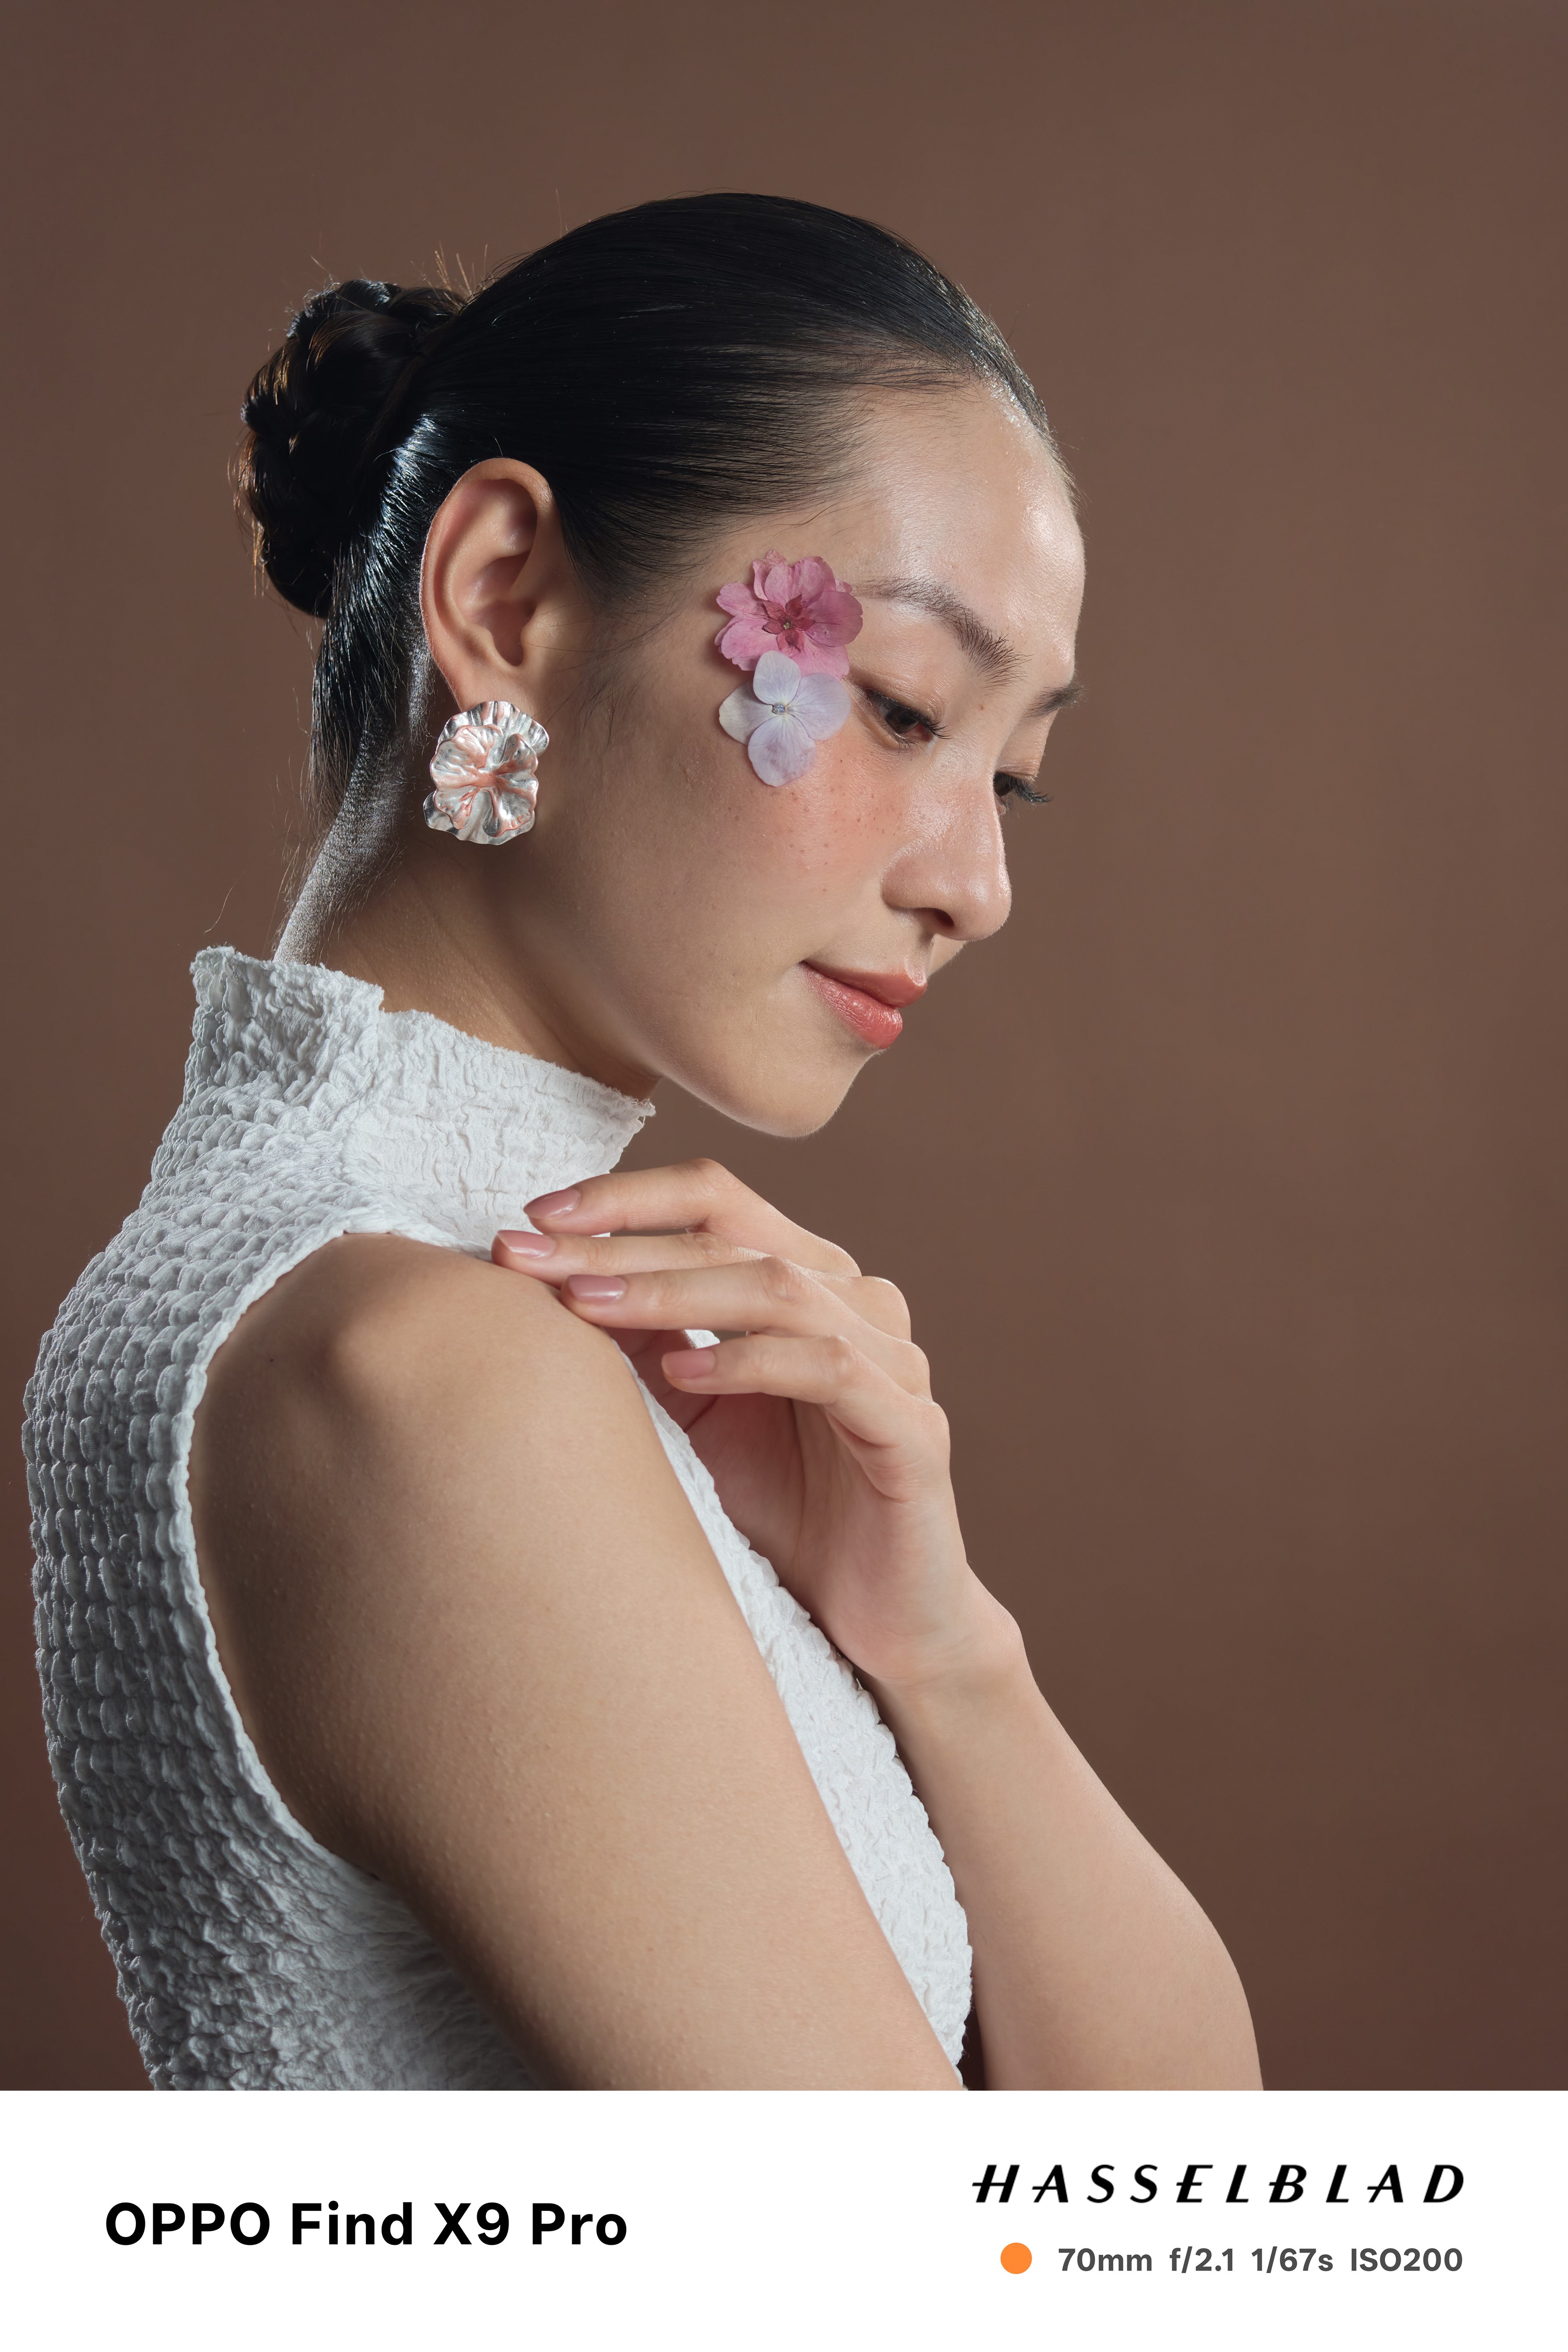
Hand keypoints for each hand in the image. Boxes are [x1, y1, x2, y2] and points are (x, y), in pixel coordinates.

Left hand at [493, 1159, 1011, 1691]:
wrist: (873, 1621)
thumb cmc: (782, 1511)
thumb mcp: (694, 1413)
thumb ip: (646, 1341)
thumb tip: (547, 1274)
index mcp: (809, 1281)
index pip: (715, 1202)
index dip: (624, 1198)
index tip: (530, 1215)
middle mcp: (859, 1302)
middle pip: (731, 1238)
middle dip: (619, 1246)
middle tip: (528, 1257)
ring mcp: (893, 1360)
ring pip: (777, 1289)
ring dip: (670, 1292)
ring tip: (582, 1304)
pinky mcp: (913, 1429)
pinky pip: (830, 1368)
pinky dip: (750, 1362)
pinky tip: (683, 1376)